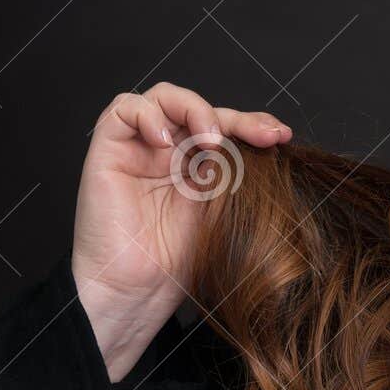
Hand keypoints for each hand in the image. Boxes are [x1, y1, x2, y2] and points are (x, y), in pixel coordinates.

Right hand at [72, 82, 291, 380]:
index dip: (253, 125)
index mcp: (197, 166)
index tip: (281, 137)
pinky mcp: (108, 151)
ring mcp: (139, 149)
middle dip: (236, 117)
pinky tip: (168, 143)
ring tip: (212, 141)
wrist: (137, 291)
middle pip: (200, 109)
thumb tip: (275, 142)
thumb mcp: (223, 210)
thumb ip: (238, 174)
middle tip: (262, 135)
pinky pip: (123, 109)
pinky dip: (149, 116)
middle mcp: (168, 153)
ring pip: (163, 98)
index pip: (226, 128)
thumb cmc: (178, 262)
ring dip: (194, 110)